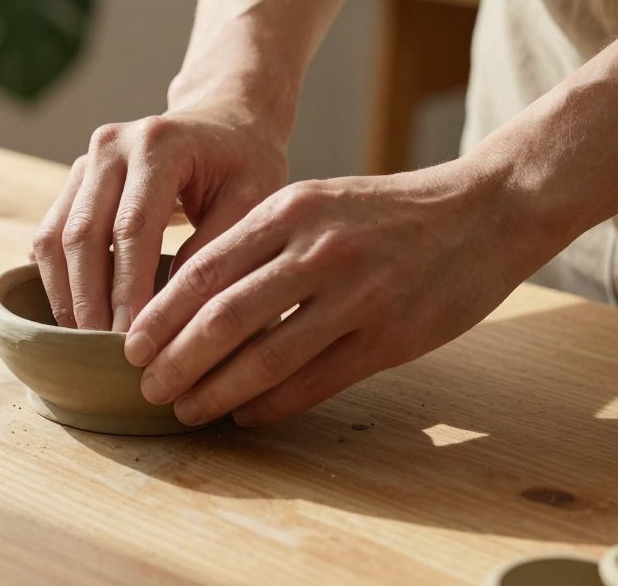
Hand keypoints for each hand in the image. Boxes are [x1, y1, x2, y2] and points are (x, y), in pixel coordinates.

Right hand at [31, 103, 287, 330]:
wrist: (225, 121)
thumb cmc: (245, 164)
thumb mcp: (252, 201)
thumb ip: (215, 251)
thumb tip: (172, 315)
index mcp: (158, 144)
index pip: (132, 228)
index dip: (128, 288)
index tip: (135, 338)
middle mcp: (112, 145)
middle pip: (83, 234)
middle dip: (90, 299)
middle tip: (101, 349)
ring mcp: (86, 160)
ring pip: (55, 236)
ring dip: (65, 292)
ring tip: (83, 339)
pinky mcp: (75, 180)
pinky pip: (50, 233)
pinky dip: (56, 277)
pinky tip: (73, 315)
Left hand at [125, 158, 560, 426]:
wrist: (487, 209)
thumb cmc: (390, 210)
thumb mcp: (319, 201)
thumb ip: (263, 240)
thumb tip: (192, 291)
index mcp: (292, 209)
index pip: (205, 268)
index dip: (162, 314)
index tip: (131, 345)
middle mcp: (318, 249)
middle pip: (224, 316)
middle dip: (175, 360)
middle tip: (146, 386)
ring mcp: (357, 295)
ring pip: (266, 355)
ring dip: (216, 391)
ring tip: (186, 409)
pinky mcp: (391, 336)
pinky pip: (316, 381)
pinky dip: (273, 404)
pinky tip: (246, 416)